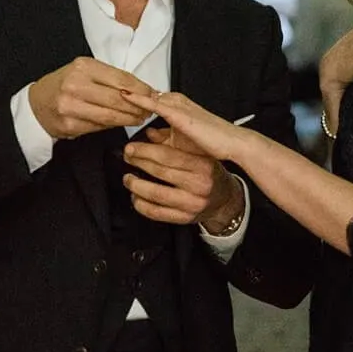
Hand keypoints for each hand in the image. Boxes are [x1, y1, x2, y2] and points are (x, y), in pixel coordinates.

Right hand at [28, 57, 155, 140]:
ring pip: (111, 115)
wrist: (36, 104)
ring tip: (139, 118)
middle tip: (149, 110)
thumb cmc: (65, 85)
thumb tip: (142, 89)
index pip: (121, 79)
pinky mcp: (70, 125)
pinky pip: (100, 126)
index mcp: (83, 67)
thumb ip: (110, 79)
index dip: (141, 89)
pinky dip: (114, 125)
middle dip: (138, 106)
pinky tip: (121, 123)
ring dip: (129, 118)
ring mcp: (71, 106)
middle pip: (118, 99)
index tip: (154, 94)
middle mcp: (76, 85)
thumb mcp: (84, 72)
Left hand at [119, 123, 244, 228]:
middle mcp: (199, 185)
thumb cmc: (209, 172)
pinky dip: (142, 205)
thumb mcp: (199, 153)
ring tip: (128, 179)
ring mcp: (192, 203)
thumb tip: (150, 133)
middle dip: (138, 164)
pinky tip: (135, 197)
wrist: (225, 199)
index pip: (169, 156)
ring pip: (157, 194)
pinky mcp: (185, 218)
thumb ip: (174, 142)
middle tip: (127, 158)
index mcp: (203, 165)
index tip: (131, 148)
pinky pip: (158, 213)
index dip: (145, 151)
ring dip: (136, 186)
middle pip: (161, 172)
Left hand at [123, 90, 253, 165]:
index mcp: (176, 104)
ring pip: (147, 95)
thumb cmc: (210, 143)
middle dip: (127, 90)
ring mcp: (178, 105)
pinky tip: (125, 96)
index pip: (149, 97)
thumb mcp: (180, 139)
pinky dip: (139, 98)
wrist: (231, 143)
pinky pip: (154, 103)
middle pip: (146, 93)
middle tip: (106, 86)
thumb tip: (149, 134)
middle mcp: (176, 100)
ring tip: (110, 88)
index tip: (113, 92)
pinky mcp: (179, 113)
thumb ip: (163, 135)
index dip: (132, 94)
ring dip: (129, 92)